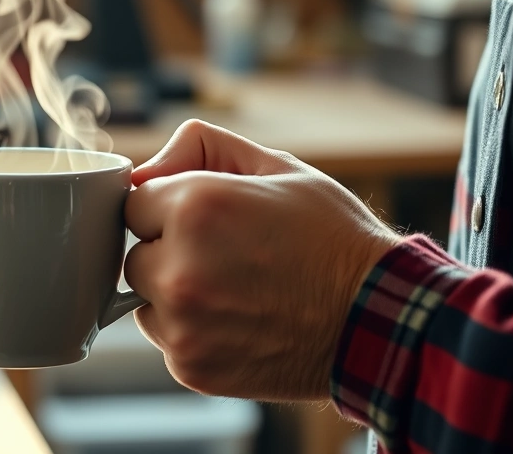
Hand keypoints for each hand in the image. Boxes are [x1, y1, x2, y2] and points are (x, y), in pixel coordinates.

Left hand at [123, 120, 399, 400]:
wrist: (377, 321)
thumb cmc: (332, 238)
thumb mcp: (277, 166)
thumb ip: (200, 146)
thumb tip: (145, 168)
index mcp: (194, 208)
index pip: (134, 203)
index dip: (170, 207)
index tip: (207, 219)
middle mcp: (178, 269)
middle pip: (135, 254)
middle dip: (168, 250)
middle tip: (227, 255)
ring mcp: (182, 325)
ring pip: (146, 299)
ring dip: (174, 293)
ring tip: (236, 289)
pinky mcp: (191, 367)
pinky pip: (168, 338)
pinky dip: (192, 331)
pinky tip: (240, 320)